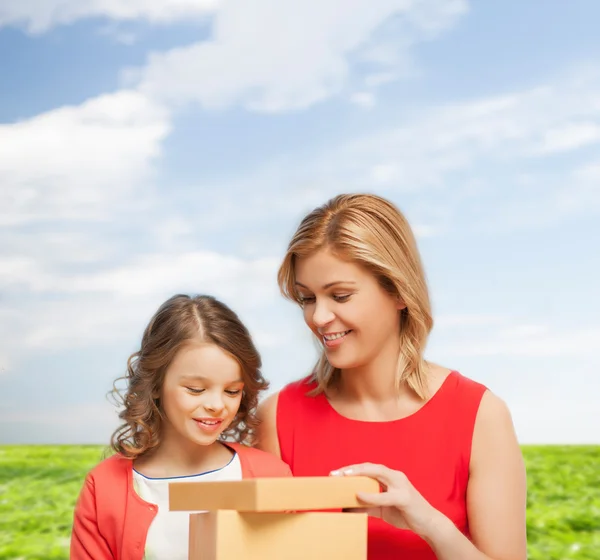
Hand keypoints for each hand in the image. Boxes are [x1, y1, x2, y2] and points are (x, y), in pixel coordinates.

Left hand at [330, 463, 446, 538]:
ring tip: (344, 476)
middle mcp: (395, 476)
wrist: (429, 524)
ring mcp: (401, 485)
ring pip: (377, 472)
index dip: (352, 469)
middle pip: (370, 466)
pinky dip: (370, 495)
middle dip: (352, 468)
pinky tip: (359, 495)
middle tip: (335, 473)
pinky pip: (384, 495)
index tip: (336, 473)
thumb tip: (347, 508)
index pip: (368, 468)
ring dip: (359, 473)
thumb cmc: (406, 514)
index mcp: (391, 477)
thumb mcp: (383, 509)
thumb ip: (368, 506)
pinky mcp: (404, 497)